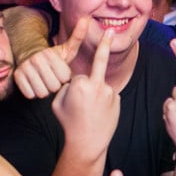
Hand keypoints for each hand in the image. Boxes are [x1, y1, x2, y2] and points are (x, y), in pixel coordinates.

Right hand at [13, 17, 88, 98]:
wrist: (29, 56)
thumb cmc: (52, 57)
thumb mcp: (66, 48)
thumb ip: (78, 36)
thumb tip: (86, 18)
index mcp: (49, 53)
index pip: (65, 78)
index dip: (65, 77)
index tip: (61, 72)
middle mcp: (35, 59)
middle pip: (54, 86)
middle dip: (55, 85)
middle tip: (52, 78)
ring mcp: (24, 68)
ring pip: (42, 92)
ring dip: (45, 90)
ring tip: (44, 81)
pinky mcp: (17, 77)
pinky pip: (31, 95)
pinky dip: (34, 93)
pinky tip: (35, 84)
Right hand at [51, 28, 119, 160]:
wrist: (87, 143)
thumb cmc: (69, 123)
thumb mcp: (57, 103)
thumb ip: (66, 88)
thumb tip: (76, 81)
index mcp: (79, 83)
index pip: (76, 76)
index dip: (72, 89)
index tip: (72, 100)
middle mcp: (96, 84)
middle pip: (99, 61)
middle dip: (104, 43)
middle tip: (111, 31)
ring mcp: (109, 92)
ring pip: (101, 85)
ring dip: (97, 94)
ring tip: (92, 113)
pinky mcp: (117, 99)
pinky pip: (109, 95)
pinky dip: (104, 101)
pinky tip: (100, 114)